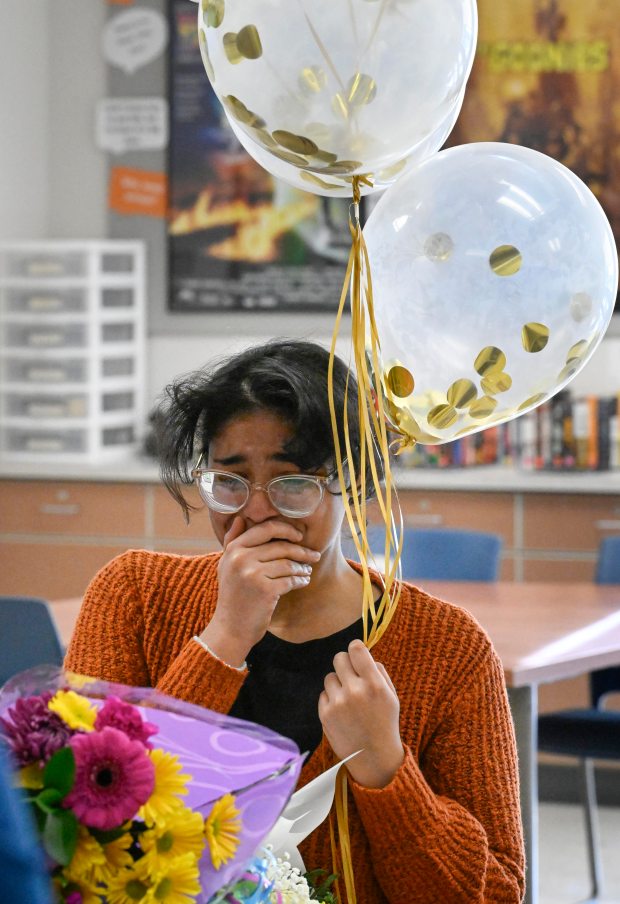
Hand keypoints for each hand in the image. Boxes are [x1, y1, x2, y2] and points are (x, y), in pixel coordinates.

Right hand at [200, 516, 320, 665]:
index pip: (265, 528)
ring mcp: (253, 574)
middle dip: (301, 550)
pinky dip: (300, 580)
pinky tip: (304, 581)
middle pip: (281, 546)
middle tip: (314, 555)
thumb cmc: (232, 596)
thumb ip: (232, 541)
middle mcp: (241, 558)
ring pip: (288, 563)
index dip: (286, 529)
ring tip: (308, 570)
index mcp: (233, 549)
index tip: (299, 536)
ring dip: (302, 567)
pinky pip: (290, 580)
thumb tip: (240, 518)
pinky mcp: (265, 590)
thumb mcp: (226, 566)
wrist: (230, 628)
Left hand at [319, 639, 404, 788]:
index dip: (356, 648)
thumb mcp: (391, 695)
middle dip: (345, 664)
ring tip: (349, 699)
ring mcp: (338, 703)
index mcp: (374, 684)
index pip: (356, 649)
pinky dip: (331, 699)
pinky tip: (343, 712)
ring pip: (330, 676)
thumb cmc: (384, 722)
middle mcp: (355, 691)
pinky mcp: (325, 714)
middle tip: (352, 677)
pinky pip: (324, 694)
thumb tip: (360, 651)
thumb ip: (377, 671)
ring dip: (338, 683)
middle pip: (339, 658)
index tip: (357, 654)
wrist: (374, 758)